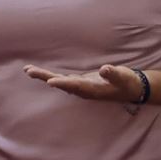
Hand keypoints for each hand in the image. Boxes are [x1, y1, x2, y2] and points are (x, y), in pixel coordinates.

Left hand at [23, 63, 145, 102]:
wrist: (132, 89)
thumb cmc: (127, 82)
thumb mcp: (123, 77)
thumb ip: (113, 74)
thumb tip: (105, 69)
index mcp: (92, 89)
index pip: (75, 85)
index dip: (63, 83)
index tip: (49, 81)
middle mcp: (84, 90)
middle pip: (61, 83)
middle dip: (45, 77)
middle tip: (28, 70)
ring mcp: (82, 87)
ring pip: (60, 81)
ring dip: (45, 76)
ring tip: (28, 70)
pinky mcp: (82, 83)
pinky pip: (64, 80)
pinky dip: (53, 76)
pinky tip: (44, 75)